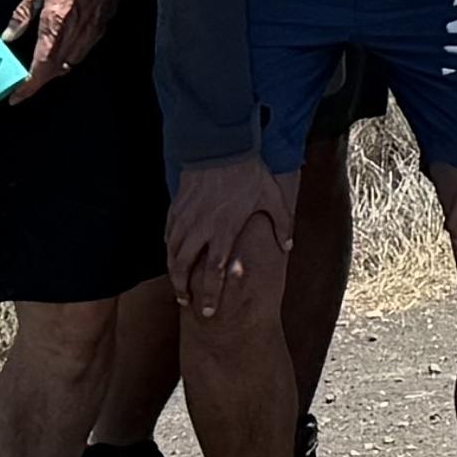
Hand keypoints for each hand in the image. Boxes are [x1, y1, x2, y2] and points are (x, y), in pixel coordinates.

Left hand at [9, 0, 136, 82]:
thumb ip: (24, 13)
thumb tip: (9, 34)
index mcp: (57, 21)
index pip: (42, 64)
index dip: (29, 85)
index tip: (16, 96)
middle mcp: (75, 32)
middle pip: (55, 70)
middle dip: (37, 83)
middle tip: (21, 88)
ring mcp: (90, 33)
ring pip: (69, 64)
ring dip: (51, 72)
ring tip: (36, 73)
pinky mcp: (100, 30)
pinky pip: (80, 54)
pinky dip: (66, 60)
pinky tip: (57, 55)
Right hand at [166, 154, 289, 321]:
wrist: (222, 145)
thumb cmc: (249, 172)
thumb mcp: (272, 198)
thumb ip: (281, 224)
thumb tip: (288, 247)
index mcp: (225, 231)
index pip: (215, 272)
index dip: (210, 294)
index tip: (206, 311)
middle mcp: (201, 228)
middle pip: (185, 267)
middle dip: (182, 288)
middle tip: (185, 301)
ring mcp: (186, 217)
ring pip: (171, 252)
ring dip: (173, 270)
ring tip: (176, 283)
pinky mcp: (176, 206)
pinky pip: (168, 232)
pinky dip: (168, 246)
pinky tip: (170, 253)